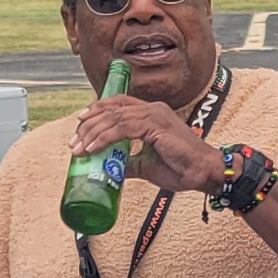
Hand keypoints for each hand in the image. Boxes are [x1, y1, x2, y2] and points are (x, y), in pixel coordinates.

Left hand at [64, 96, 225, 195]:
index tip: (79, 124)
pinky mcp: (155, 126)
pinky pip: (122, 128)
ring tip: (79, 148)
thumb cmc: (181, 169)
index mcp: (152, 114)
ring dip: (92, 132)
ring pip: (114, 117)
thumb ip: (130, 163)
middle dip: (89, 123)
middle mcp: (153, 110)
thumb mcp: (147, 165)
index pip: (119, 104)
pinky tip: (93, 148)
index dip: (97, 110)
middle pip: (112, 108)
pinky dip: (104, 138)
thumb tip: (112, 169)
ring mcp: (154, 116)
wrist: (203, 173)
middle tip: (74, 141)